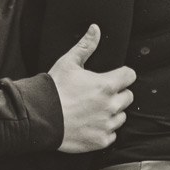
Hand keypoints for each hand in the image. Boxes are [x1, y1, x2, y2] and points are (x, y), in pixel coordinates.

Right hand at [49, 25, 134, 153]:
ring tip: (93, 110)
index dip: (122, 74)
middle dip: (117, 94)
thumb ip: (86, 46)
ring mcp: (106, 125)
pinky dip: (104, 130)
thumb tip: (96, 28)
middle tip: (99, 94)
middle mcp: (111, 106)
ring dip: (112, 113)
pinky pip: (112, 135)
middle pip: (128, 97)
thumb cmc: (54, 88)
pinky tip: (90, 124)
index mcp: (106, 85)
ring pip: (121, 117)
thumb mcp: (68, 62)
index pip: (130, 76)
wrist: (39, 117)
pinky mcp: (100, 141)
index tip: (113, 77)